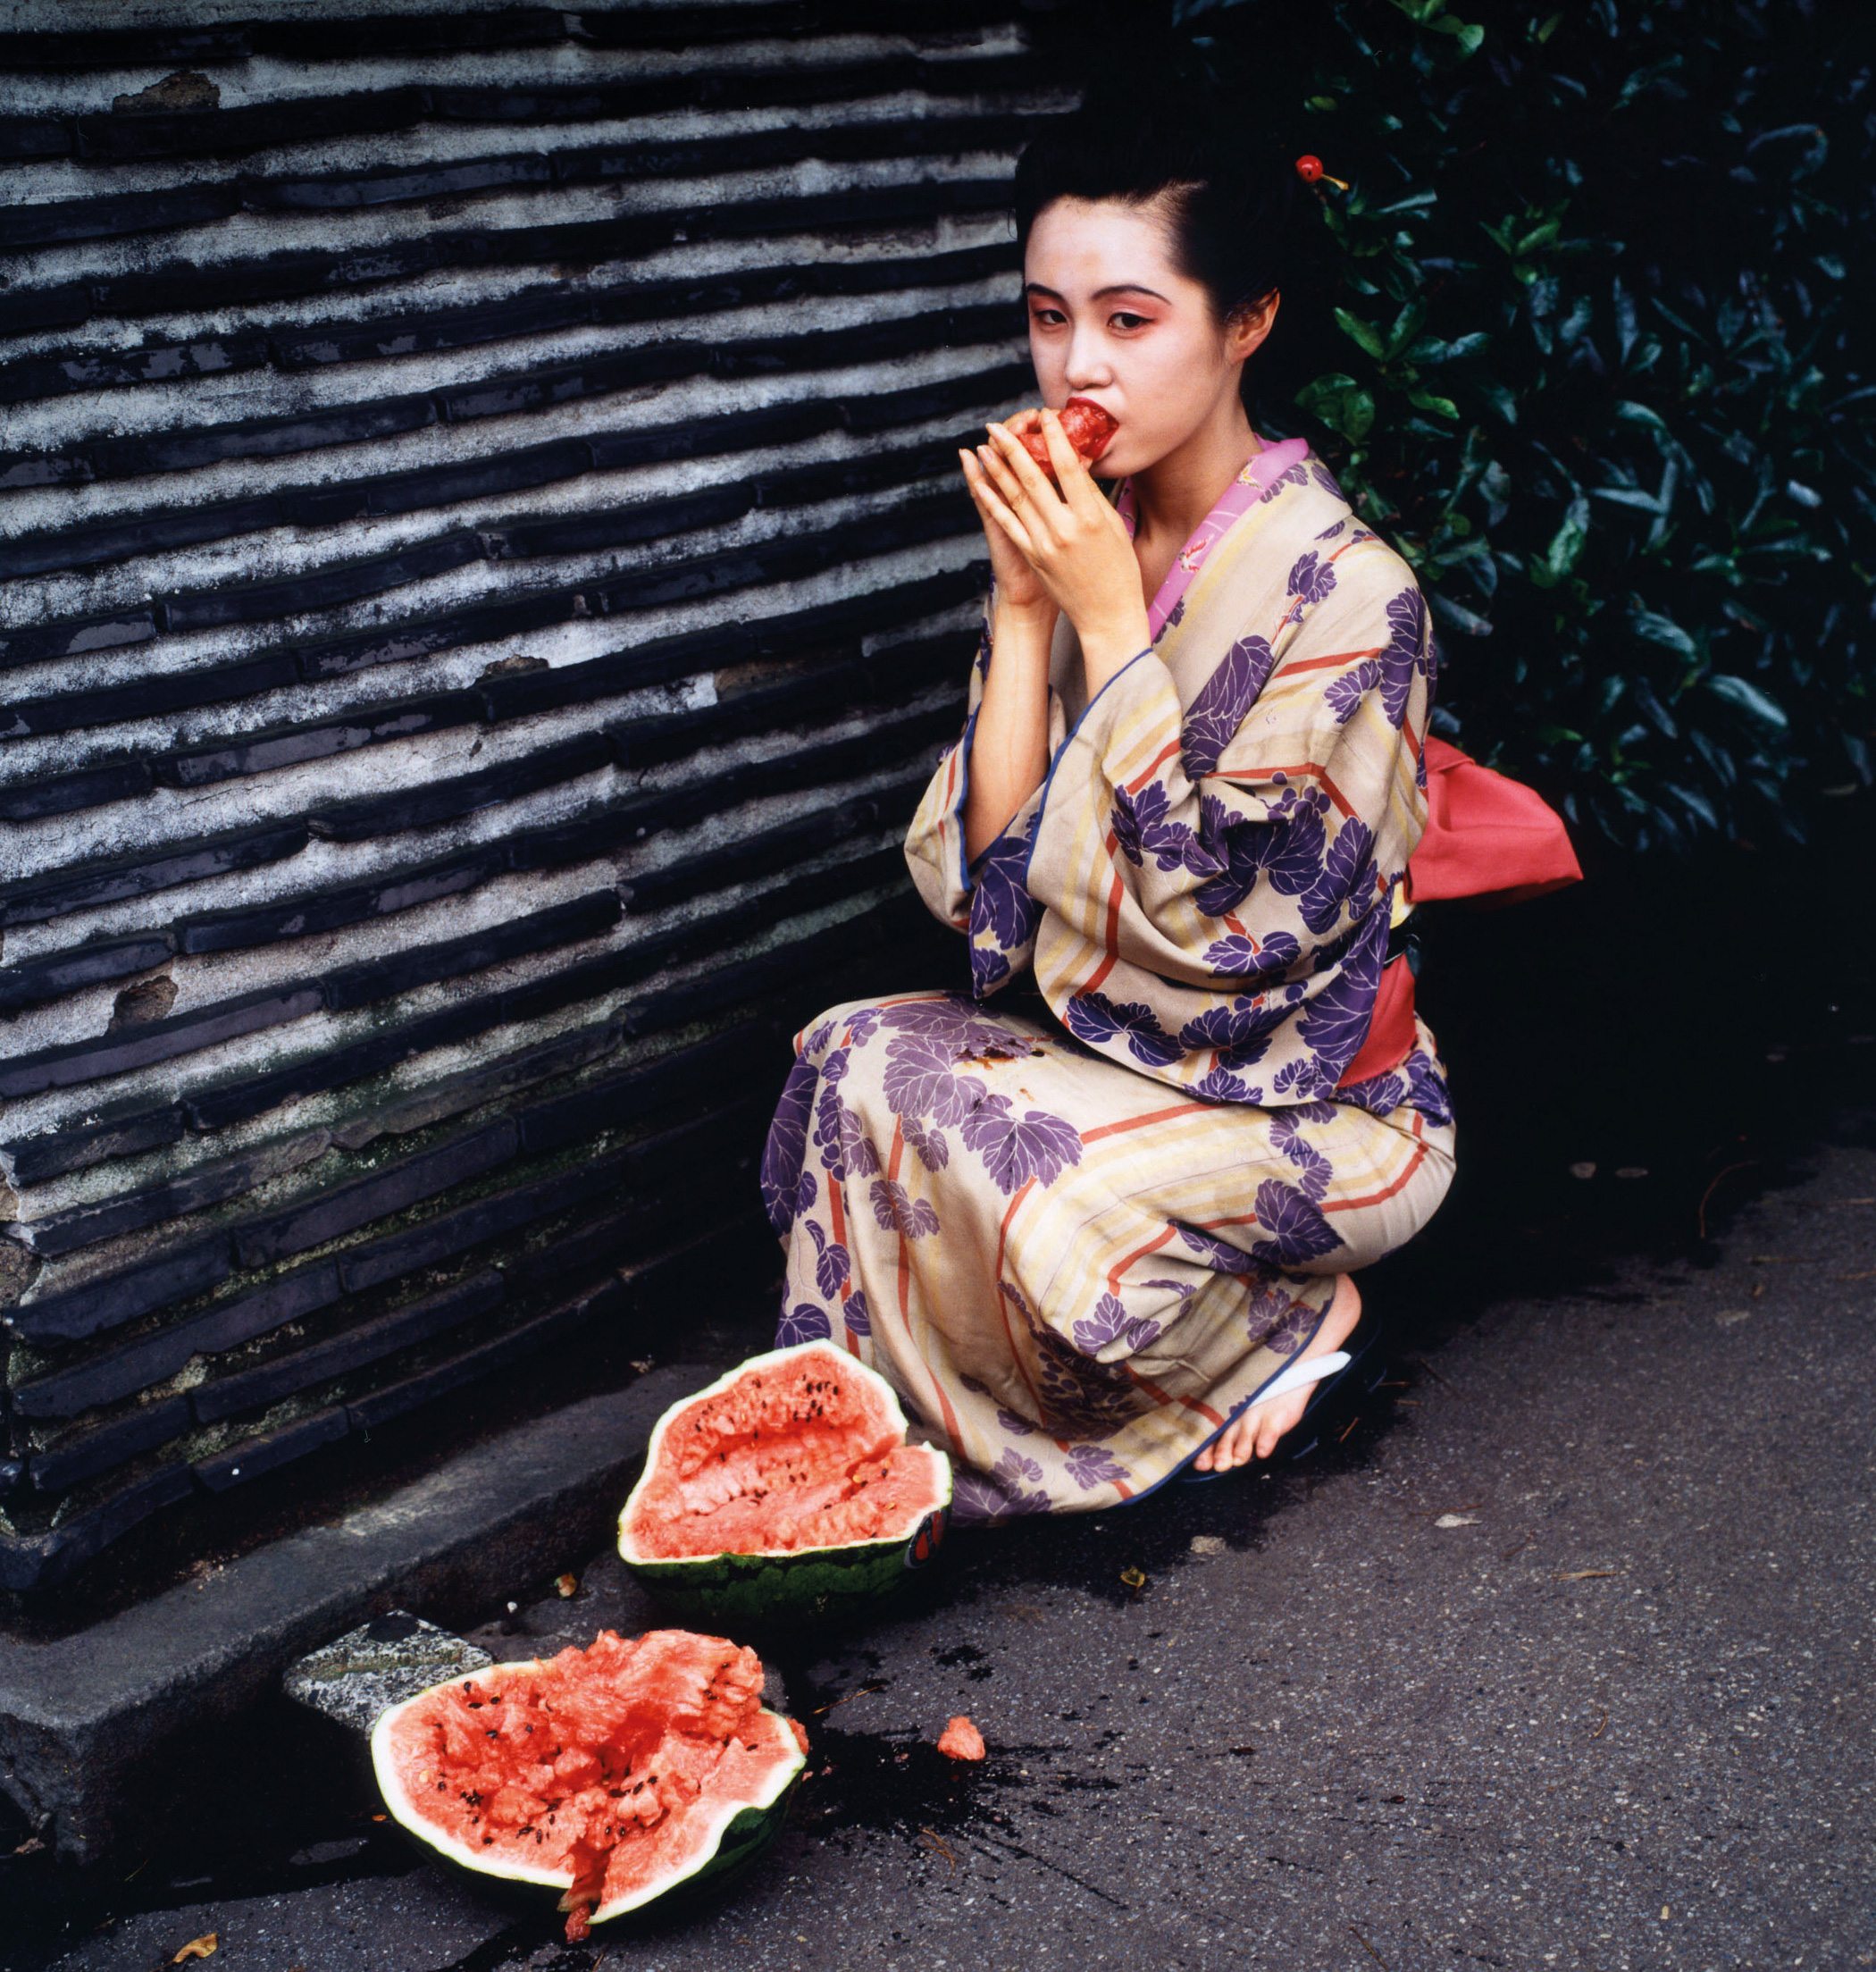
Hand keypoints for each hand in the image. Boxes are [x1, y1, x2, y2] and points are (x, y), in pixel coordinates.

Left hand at [973, 409, 1152, 690]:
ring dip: (997, 469)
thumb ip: (1092, 495)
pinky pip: (1009, 523)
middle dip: (1013, 447)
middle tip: (997, 425)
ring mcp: (1045, 544)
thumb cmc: (1119, 570)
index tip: (1044, 415)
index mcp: (1091, 517)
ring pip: (1015, 498)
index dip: (1054, 437)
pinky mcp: (1033, 558)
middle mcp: (1065, 528)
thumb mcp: (1114, 527)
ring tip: (986, 445)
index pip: (1068, 467)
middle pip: (1033, 478)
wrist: (1107, 616)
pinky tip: (981, 483)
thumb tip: (1077, 461)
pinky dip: (993, 500)